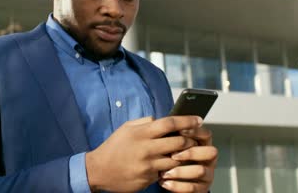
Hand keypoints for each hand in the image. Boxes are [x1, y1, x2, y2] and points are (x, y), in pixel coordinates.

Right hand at [85, 116, 201, 191]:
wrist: (99, 170)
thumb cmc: (113, 147)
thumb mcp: (126, 128)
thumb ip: (144, 122)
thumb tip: (160, 119)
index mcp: (142, 133)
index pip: (170, 123)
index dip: (187, 121)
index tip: (199, 119)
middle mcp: (147, 148)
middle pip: (179, 142)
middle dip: (191, 140)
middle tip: (195, 139)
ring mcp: (148, 165)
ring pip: (177, 159)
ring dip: (184, 156)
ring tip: (186, 153)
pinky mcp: (148, 178)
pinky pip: (166, 172)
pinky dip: (172, 168)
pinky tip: (172, 165)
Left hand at [159, 127, 217, 192]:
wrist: (171, 179)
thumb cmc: (170, 158)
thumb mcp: (170, 144)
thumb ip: (167, 133)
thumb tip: (154, 120)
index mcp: (202, 144)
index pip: (206, 134)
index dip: (195, 132)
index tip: (180, 131)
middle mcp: (208, 159)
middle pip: (210, 152)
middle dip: (190, 152)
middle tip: (172, 154)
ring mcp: (207, 175)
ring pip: (200, 170)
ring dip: (181, 171)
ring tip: (164, 172)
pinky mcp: (201, 189)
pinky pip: (192, 188)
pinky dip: (177, 185)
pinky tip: (164, 182)